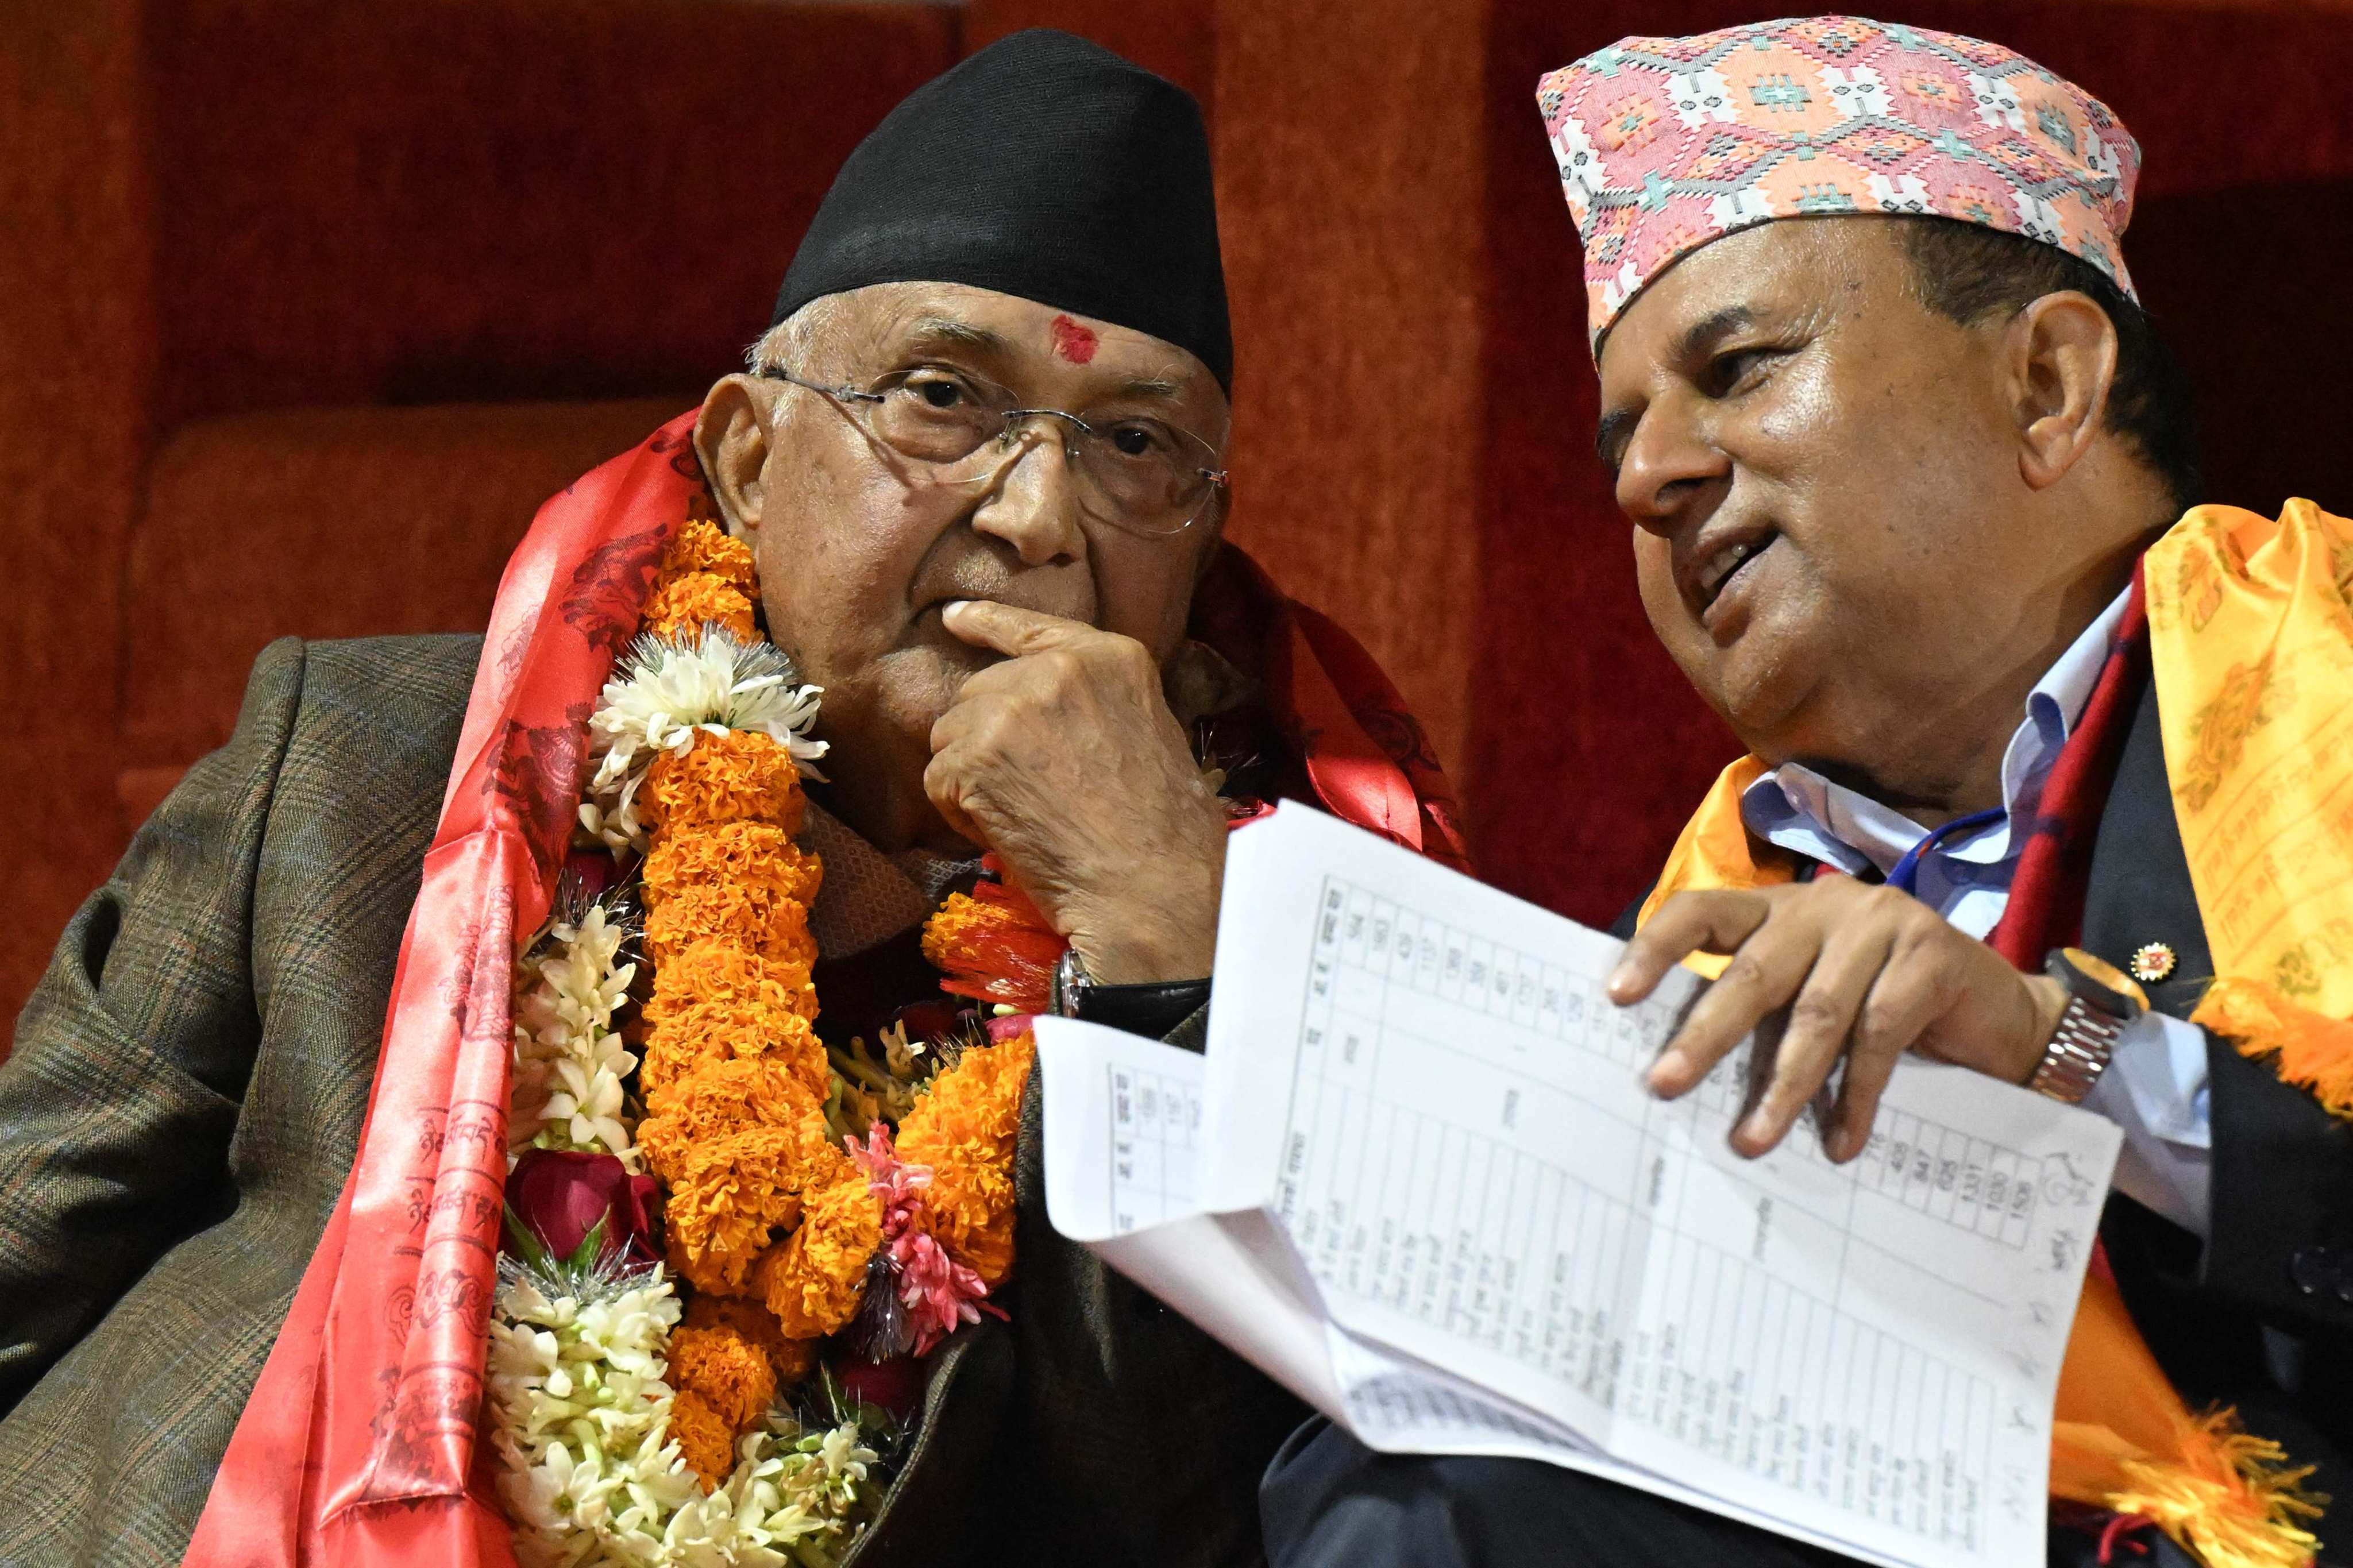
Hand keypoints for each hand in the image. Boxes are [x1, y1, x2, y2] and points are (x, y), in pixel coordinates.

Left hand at [927, 599, 1226, 983]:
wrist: (1152, 887)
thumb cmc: (1163, 831)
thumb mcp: (1148, 732)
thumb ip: (1093, 701)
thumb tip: (1038, 707)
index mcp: (1110, 658)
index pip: (1029, 627)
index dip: (985, 623)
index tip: (954, 619)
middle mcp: (1058, 671)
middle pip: (979, 690)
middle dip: (987, 738)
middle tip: (1032, 791)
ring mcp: (1013, 710)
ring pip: (950, 734)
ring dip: (970, 777)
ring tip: (1024, 814)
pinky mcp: (976, 757)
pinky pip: (938, 779)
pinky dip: (960, 814)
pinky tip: (1007, 833)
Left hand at [1606, 879, 2071, 1161]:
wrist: (2002, 1016)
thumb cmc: (1887, 1011)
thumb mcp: (1813, 1001)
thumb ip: (1761, 1012)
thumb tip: (1677, 1069)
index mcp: (1781, 910)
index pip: (1703, 911)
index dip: (1657, 948)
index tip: (1615, 995)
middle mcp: (1826, 906)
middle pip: (1753, 971)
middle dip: (1706, 1035)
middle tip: (1664, 1086)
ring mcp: (1882, 924)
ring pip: (1816, 1014)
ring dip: (1782, 1086)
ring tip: (1752, 1142)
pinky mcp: (1933, 957)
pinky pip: (1881, 1037)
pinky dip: (1856, 1097)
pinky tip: (1840, 1142)